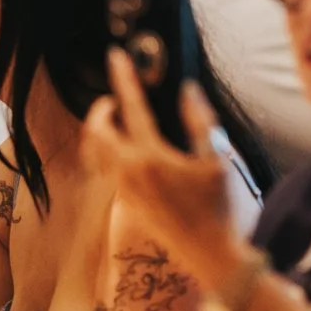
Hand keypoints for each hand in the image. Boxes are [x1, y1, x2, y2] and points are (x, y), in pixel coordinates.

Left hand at [83, 48, 240, 277]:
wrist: (209, 255)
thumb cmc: (218, 207)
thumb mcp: (218, 160)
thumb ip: (200, 122)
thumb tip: (187, 90)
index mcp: (150, 157)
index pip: (131, 107)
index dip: (123, 78)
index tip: (115, 56)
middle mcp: (129, 173)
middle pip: (96, 131)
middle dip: (99, 108)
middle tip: (113, 96)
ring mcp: (123, 190)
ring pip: (92, 152)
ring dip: (96, 131)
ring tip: (111, 120)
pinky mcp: (125, 204)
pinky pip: (101, 169)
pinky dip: (102, 151)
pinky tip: (120, 150)